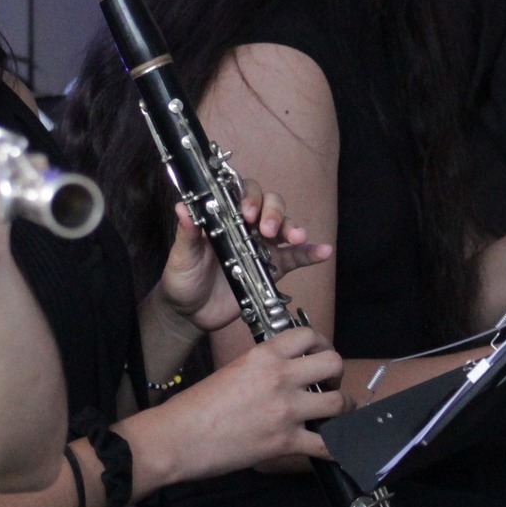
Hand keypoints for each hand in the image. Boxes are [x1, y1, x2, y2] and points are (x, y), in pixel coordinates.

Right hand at [139, 326, 346, 482]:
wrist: (178, 437)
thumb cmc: (196, 407)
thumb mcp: (232, 370)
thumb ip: (261, 368)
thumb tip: (282, 373)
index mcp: (263, 355)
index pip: (308, 335)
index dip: (319, 344)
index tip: (318, 356)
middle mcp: (280, 377)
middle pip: (333, 363)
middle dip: (336, 374)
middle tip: (328, 384)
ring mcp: (286, 410)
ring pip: (339, 402)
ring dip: (342, 408)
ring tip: (335, 415)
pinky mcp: (285, 442)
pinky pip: (327, 445)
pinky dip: (337, 448)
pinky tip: (336, 447)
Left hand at [155, 184, 333, 334]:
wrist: (191, 313)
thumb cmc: (183, 278)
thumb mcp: (181, 256)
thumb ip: (187, 233)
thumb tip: (183, 207)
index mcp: (223, 217)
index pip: (241, 193)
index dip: (248, 196)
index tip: (246, 212)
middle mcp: (245, 226)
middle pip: (269, 204)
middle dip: (273, 212)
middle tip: (267, 229)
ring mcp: (262, 246)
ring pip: (285, 226)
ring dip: (293, 227)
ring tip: (297, 237)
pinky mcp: (273, 269)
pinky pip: (297, 257)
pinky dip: (312, 253)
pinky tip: (324, 251)